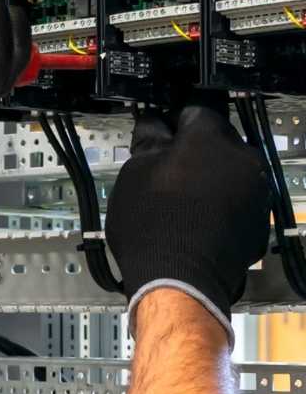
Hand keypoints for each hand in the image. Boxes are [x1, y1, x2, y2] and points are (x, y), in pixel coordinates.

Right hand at [105, 94, 271, 337]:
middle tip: (166, 175)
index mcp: (210, 138)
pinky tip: (196, 224)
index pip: (194, 113)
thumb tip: (153, 127)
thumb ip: (148, 143)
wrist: (179, 279)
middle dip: (195, 155)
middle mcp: (243, 159)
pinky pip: (238, 204)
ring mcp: (256, 191)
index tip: (160, 137)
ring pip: (231, 174)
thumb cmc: (154, 228)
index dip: (173, 125)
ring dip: (210, 181)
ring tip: (180, 204)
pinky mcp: (260, 222)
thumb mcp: (133, 176)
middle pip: (218, 144)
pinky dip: (221, 209)